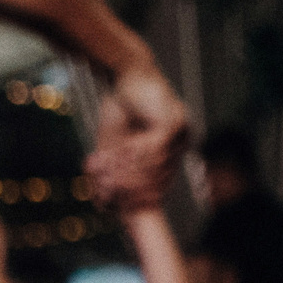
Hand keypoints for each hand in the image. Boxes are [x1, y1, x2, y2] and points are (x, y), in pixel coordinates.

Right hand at [87, 63, 189, 209]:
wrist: (126, 75)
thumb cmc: (121, 109)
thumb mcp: (113, 147)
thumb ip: (112, 173)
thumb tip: (101, 204)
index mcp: (172, 154)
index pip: (155, 188)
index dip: (131, 200)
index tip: (107, 207)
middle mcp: (182, 146)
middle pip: (154, 182)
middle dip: (124, 189)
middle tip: (100, 191)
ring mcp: (182, 135)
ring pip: (152, 168)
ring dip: (124, 172)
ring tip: (100, 172)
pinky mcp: (174, 123)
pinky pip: (152, 150)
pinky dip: (131, 155)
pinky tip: (114, 154)